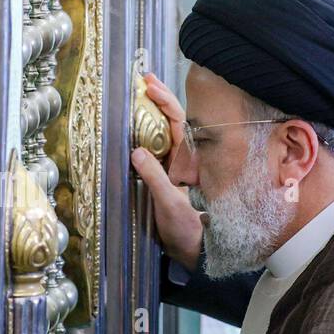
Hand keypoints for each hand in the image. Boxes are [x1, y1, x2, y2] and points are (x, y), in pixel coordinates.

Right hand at [130, 74, 202, 270]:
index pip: (177, 122)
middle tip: (143, 80)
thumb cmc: (189, 231)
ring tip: (139, 95)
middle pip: (171, 122)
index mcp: (189, 161)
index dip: (163, 101)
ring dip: (151, 115)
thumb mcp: (170, 205)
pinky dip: (146, 135)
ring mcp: (175, 169)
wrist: (197, 252)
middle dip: (158, 100)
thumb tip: (136, 152)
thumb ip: (155, 179)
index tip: (149, 84)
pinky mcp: (166, 179)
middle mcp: (183, 160)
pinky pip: (156, 151)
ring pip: (163, 135)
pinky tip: (136, 127)